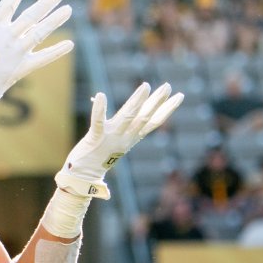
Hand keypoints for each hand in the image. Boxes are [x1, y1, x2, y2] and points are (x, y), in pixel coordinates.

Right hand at [0, 0, 72, 112]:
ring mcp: (17, 51)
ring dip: (55, 20)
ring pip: (40, 33)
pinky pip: (43, 58)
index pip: (9, 2)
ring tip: (68, 9)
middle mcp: (8, 36)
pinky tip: (70, 44)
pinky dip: (56, 51)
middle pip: (31, 15)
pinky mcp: (22, 67)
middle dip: (47, 2)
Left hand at [55, 82, 181, 198]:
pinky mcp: (95, 138)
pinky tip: (100, 95)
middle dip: (157, 101)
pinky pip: (98, 122)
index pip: (153, 122)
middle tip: (168, 85)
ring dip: (137, 101)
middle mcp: (124, 138)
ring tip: (145, 85)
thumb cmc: (97, 158)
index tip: (179, 95)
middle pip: (145, 117)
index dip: (167, 109)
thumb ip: (123, 129)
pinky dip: (99, 109)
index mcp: (131, 138)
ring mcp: (111, 138)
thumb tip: (130, 113)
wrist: (83, 177)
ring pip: (127, 117)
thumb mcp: (115, 141)